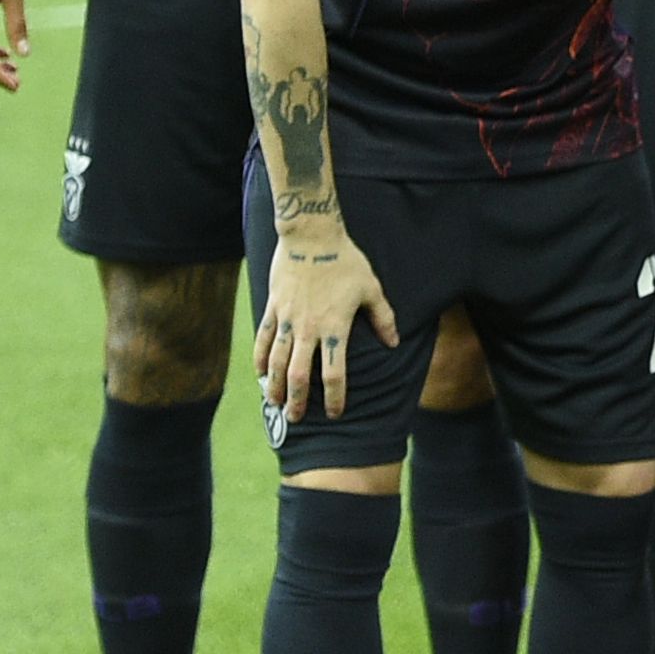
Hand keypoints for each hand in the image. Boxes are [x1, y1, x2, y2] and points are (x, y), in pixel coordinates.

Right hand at [257, 220, 399, 421]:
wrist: (311, 236)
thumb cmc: (346, 261)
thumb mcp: (371, 288)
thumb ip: (383, 318)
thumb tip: (394, 342)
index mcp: (336, 327)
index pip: (335, 373)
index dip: (335, 397)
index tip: (336, 413)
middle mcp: (308, 329)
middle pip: (299, 375)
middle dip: (297, 400)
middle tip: (297, 418)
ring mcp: (287, 319)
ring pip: (277, 361)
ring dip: (275, 385)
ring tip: (275, 402)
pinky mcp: (273, 308)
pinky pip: (263, 339)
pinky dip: (260, 358)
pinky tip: (260, 373)